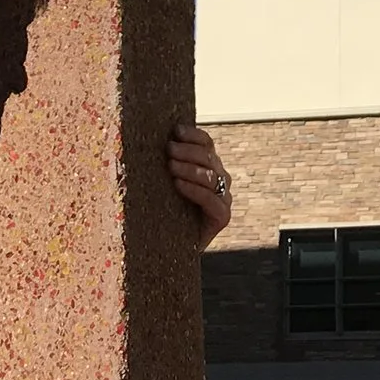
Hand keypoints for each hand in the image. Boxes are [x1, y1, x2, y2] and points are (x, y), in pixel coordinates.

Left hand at [168, 122, 231, 245]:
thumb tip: (154, 139)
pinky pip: (211, 200)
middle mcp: (221, 180)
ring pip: (212, 176)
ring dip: (190, 168)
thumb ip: (168, 161)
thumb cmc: (165, 211)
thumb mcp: (165, 182)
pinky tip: (178, 184)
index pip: (207, 143)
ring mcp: (224, 199)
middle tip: (169, 149)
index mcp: (210, 166)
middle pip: (209, 157)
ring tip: (170, 166)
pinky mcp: (222, 217)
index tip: (176, 130)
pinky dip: (194, 190)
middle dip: (188, 151)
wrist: (170, 248)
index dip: (193, 135)